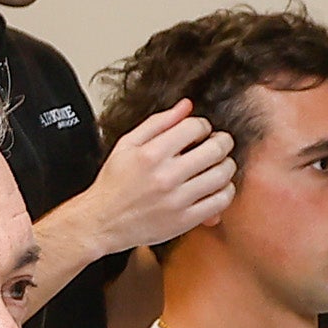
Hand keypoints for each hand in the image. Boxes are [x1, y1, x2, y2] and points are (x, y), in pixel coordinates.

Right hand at [74, 101, 235, 252]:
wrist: (101, 222)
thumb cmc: (113, 184)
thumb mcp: (127, 144)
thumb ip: (158, 122)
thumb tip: (186, 106)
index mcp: (151, 154)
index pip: (194, 127)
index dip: (202, 125)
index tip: (200, 131)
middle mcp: (165, 176)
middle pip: (215, 149)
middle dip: (222, 141)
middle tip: (218, 143)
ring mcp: (177, 200)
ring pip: (222, 175)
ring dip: (226, 165)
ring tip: (218, 164)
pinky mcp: (184, 220)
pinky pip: (220, 202)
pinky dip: (225, 191)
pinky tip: (216, 187)